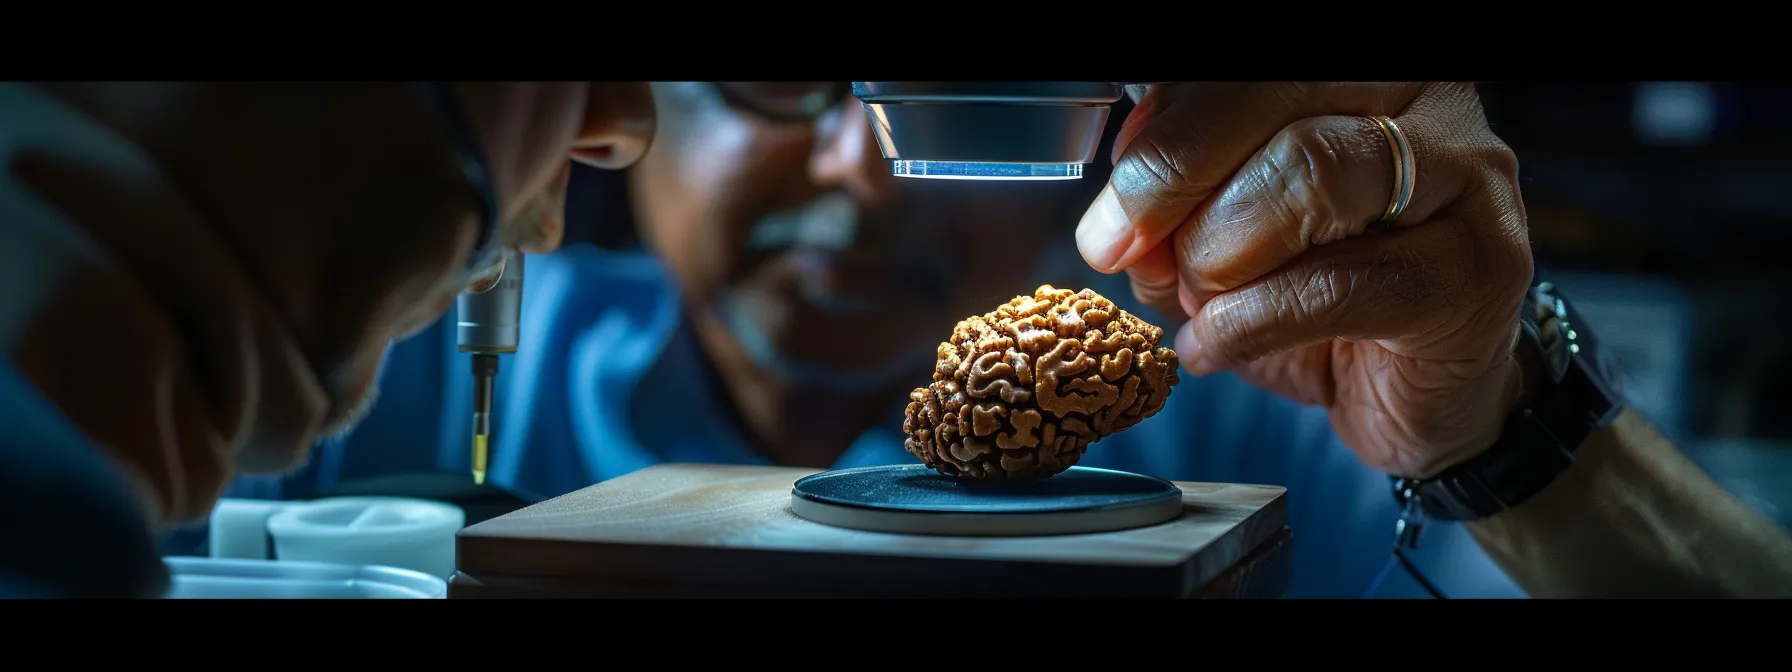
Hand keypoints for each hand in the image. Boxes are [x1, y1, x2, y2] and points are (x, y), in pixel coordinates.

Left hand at [1075, 83, 1531, 478]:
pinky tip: (1215, 346)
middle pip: (1275, 97)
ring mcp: (1467, 174)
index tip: (1110, 206)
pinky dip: (1250, 323)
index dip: (1165, 129)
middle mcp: (1423, 97)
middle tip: (1119, 248)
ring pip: (1312, 175)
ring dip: (1220, 253)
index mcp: (1354, 73)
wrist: (1420, 390)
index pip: (1244, 73)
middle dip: (1174, 178)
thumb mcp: (1222, 236)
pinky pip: (1339, 284)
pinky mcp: (1481, 266)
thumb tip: (1120, 217)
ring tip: (1196, 303)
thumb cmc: (1322, 293)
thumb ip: (1174, 206)